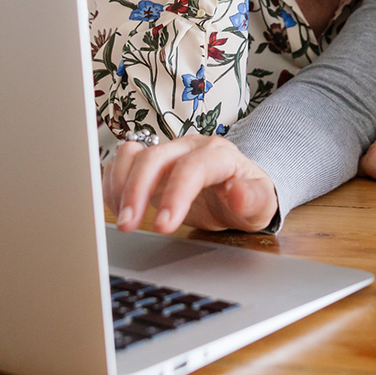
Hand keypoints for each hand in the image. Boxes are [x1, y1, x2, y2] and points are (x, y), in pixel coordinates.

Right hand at [103, 135, 277, 233]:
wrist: (239, 191)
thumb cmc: (249, 197)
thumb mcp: (262, 204)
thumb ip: (254, 198)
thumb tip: (239, 193)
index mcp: (220, 155)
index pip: (193, 167)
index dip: (175, 194)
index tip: (163, 226)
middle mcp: (190, 148)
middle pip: (155, 157)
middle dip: (137, 191)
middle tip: (128, 225)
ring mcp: (169, 153)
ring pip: (133, 153)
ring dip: (120, 184)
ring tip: (122, 218)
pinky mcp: (151, 163)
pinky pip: (123, 161)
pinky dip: (113, 182)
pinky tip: (117, 207)